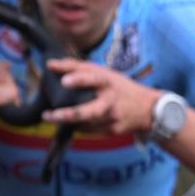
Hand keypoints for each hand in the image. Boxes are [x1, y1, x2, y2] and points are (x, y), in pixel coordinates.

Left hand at [42, 59, 160, 137]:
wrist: (147, 109)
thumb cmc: (120, 87)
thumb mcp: (104, 72)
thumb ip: (78, 68)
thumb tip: (50, 64)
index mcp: (109, 81)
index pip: (93, 78)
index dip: (78, 79)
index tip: (63, 80)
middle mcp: (110, 101)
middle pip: (88, 111)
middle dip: (66, 115)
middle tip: (47, 115)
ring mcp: (111, 118)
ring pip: (84, 124)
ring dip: (66, 121)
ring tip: (51, 116)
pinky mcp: (111, 131)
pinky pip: (89, 131)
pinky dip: (78, 126)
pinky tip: (69, 123)